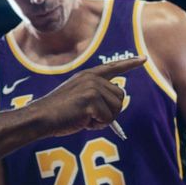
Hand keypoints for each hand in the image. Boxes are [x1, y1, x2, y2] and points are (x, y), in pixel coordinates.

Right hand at [24, 57, 144, 136]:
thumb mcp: (80, 98)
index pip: (113, 67)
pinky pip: (108, 118)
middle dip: (110, 111)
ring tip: (85, 118)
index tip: (144, 59)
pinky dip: (97, 125)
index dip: (130, 63)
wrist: (42, 117)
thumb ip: (97, 95)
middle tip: (90, 116)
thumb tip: (117, 103)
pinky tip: (83, 121)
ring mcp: (92, 88)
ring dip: (104, 119)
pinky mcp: (91, 100)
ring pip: (116, 108)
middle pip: (120, 97)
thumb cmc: (60, 112)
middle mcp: (92, 78)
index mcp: (89, 75)